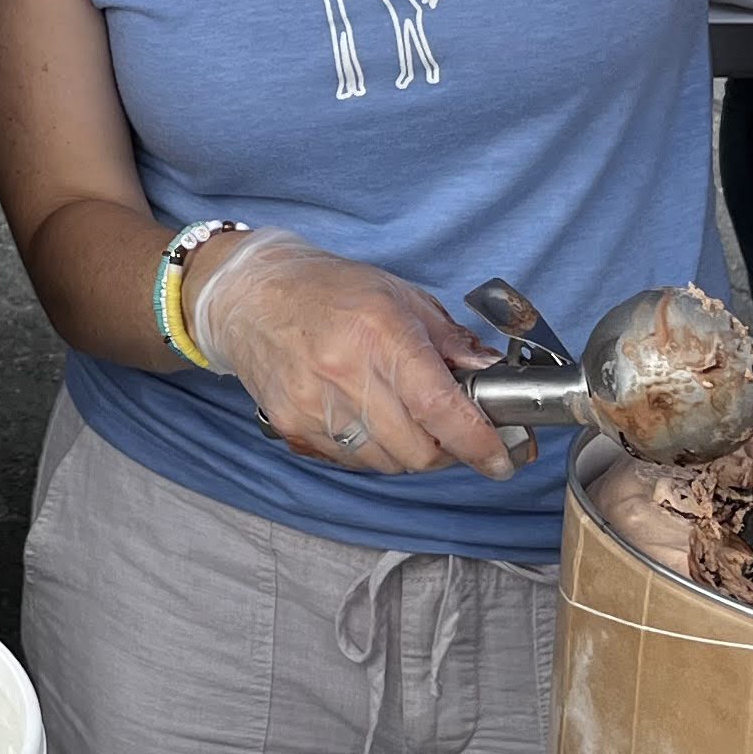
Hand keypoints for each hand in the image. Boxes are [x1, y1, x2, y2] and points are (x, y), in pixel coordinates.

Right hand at [184, 227, 508, 476]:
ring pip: (386, 463)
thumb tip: (493, 378)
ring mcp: (313, 404)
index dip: (479, 443)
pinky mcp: (292, 424)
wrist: (250, 294)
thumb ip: (451, 343)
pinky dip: (371, 451)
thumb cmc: (328, 290)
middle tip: (452, 432)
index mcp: (381, 333)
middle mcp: (345, 372)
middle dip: (446, 451)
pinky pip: (350, 461)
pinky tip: (368, 419)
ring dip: (408, 452)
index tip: (501, 458)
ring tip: (403, 418)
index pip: (440, 408)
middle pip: (417, 451)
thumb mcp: (401, 297)